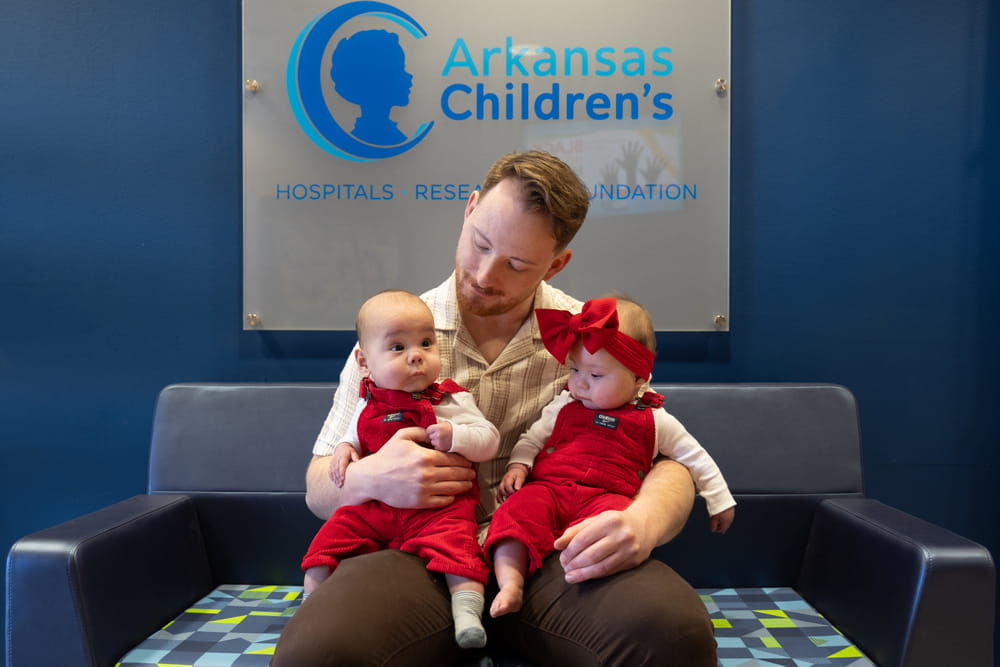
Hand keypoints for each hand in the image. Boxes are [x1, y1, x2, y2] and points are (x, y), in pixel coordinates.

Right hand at [329, 443, 358, 486]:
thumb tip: (358, 462)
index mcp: (342, 457)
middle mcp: (336, 460)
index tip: (343, 479)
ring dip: (335, 479)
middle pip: (336, 470)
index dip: (341, 472)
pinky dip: (331, 476)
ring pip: (332, 471)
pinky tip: (334, 482)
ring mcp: (333, 462)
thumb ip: (355, 457)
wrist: (341, 447)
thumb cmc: (349, 451)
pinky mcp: (331, 464)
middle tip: (341, 485)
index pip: (341, 465)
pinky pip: (330, 471)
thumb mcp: (353, 452)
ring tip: (338, 485)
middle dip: (338, 478)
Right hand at [350, 426, 474, 508]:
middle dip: (468, 473)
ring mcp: (425, 489)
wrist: (371, 479)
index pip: (453, 459)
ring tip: (468, 483)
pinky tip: (453, 493)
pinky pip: (443, 501)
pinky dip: (451, 497)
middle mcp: (427, 474)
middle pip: (456, 473)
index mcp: (425, 456)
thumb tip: (437, 432)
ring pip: (453, 488)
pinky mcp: (421, 502)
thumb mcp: (402, 436)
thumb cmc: (387, 456)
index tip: (469, 461)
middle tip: (472, 472)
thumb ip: (422, 432)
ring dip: (464, 485)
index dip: (464, 460)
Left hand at [426, 422, 452, 451]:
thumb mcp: (445, 423)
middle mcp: (437, 435)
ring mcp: (439, 442)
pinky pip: (436, 447)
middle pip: (430, 436)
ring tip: (442, 439)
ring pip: (432, 442)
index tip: (435, 430)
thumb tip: (432, 421)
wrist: (460, 437)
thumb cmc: (452, 429)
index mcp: (438, 428)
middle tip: (440, 434)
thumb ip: (437, 423)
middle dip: (433, 435)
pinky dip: (438, 445)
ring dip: (435, 441)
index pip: (428, 430)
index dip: (431, 430)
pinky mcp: (441, 448)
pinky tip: (443, 443)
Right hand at [497, 464, 528, 502]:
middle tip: (514, 500)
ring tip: (508, 504)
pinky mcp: (501, 489)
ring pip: (499, 494)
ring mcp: (501, 486)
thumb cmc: (519, 474)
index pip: (507, 486)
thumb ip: (519, 482)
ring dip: (503, 499)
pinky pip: (498, 495)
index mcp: (508, 478)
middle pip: (502, 490)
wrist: (516, 471)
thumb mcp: (520, 477)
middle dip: (508, 496)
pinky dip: (500, 500)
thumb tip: (517, 489)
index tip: (516, 495)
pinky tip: (503, 503)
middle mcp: (502, 482)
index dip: (511, 491)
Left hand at [553, 505, 652, 583]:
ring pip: (601, 567)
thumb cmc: (614, 522)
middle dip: (574, 564)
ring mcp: (630, 550)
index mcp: (609, 520)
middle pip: (591, 555)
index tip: (561, 558)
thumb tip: (557, 545)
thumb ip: (575, 531)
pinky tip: (585, 576)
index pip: (583, 539)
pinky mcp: (634, 562)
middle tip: (564, 568)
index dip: (569, 551)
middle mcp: (622, 535)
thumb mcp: (595, 520)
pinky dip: (595, 576)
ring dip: (582, 574)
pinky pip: (610, 572)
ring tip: (570, 577)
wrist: (645, 524)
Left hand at [710, 507, 734, 533]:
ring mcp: (732, 514)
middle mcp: (730, 519)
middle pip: (726, 525)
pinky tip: (720, 513)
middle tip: (715, 524)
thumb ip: (713, 526)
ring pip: (727, 520)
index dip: (717, 530)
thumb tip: (713, 530)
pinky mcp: (732, 509)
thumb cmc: (717, 508)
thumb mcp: (713, 518)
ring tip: (717, 518)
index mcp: (726, 522)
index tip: (713, 528)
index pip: (722, 530)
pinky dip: (725, 516)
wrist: (721, 497)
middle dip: (720, 526)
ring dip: (722, 521)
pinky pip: (728, 515)